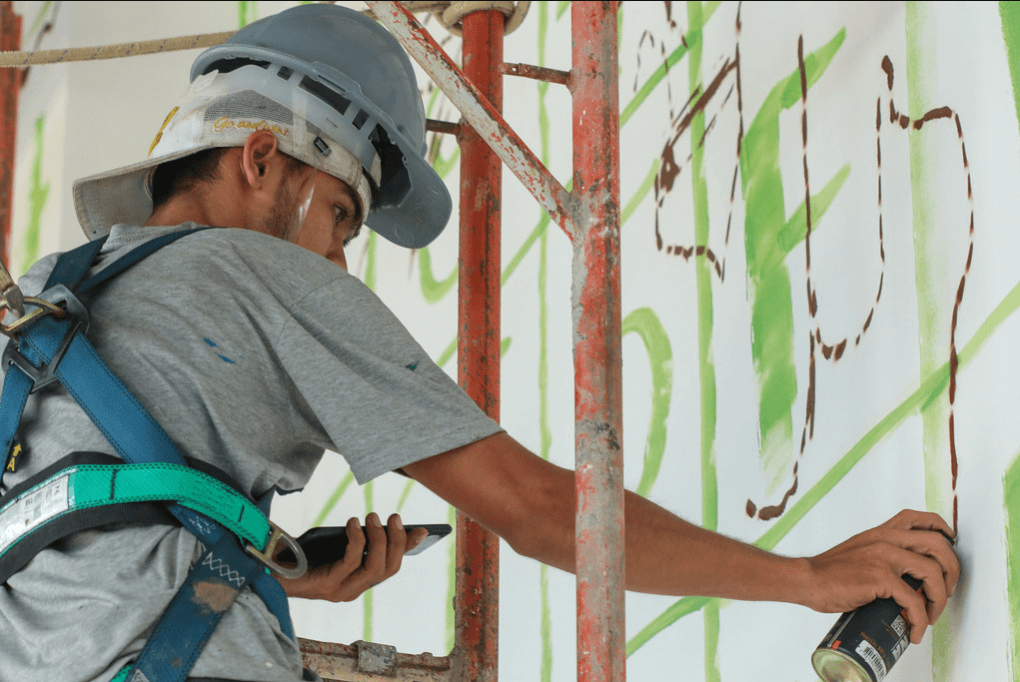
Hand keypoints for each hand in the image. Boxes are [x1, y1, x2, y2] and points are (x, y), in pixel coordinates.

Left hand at [274, 513, 428, 600]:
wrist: (267, 572)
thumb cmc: (299, 558)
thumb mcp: (333, 545)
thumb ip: (353, 539)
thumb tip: (374, 521)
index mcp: (357, 582)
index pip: (391, 567)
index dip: (408, 549)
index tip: (422, 529)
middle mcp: (354, 591)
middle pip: (389, 569)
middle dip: (397, 542)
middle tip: (393, 516)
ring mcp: (342, 591)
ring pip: (375, 568)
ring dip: (379, 540)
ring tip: (373, 517)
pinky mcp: (329, 585)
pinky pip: (352, 561)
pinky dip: (356, 540)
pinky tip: (353, 523)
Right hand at [802, 509, 959, 643]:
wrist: (808, 580)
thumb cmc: (831, 572)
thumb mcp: (860, 551)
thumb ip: (883, 555)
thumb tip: (909, 579)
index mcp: (881, 532)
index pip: (919, 518)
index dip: (942, 530)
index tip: (950, 546)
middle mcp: (885, 539)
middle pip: (937, 544)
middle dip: (952, 570)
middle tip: (947, 590)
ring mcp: (883, 557)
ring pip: (933, 571)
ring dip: (940, 598)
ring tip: (932, 614)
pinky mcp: (879, 577)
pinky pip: (914, 600)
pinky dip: (920, 619)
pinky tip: (915, 629)